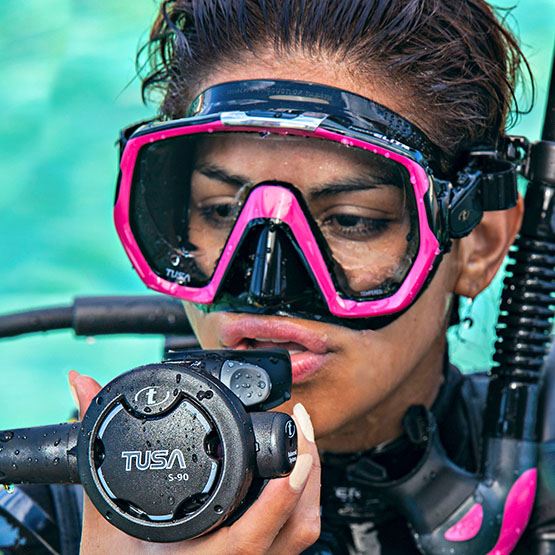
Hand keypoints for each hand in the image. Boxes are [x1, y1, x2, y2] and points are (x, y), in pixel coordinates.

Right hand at [68, 370, 320, 553]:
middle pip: (297, 525)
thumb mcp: (103, 516)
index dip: (285, 490)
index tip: (294, 442)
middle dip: (309, 469)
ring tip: (300, 440)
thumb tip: (80, 384)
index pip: (257, 531)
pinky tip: (287, 474)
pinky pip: (292, 536)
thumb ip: (93, 449)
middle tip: (301, 422)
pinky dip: (299, 501)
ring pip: (301, 532)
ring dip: (309, 485)